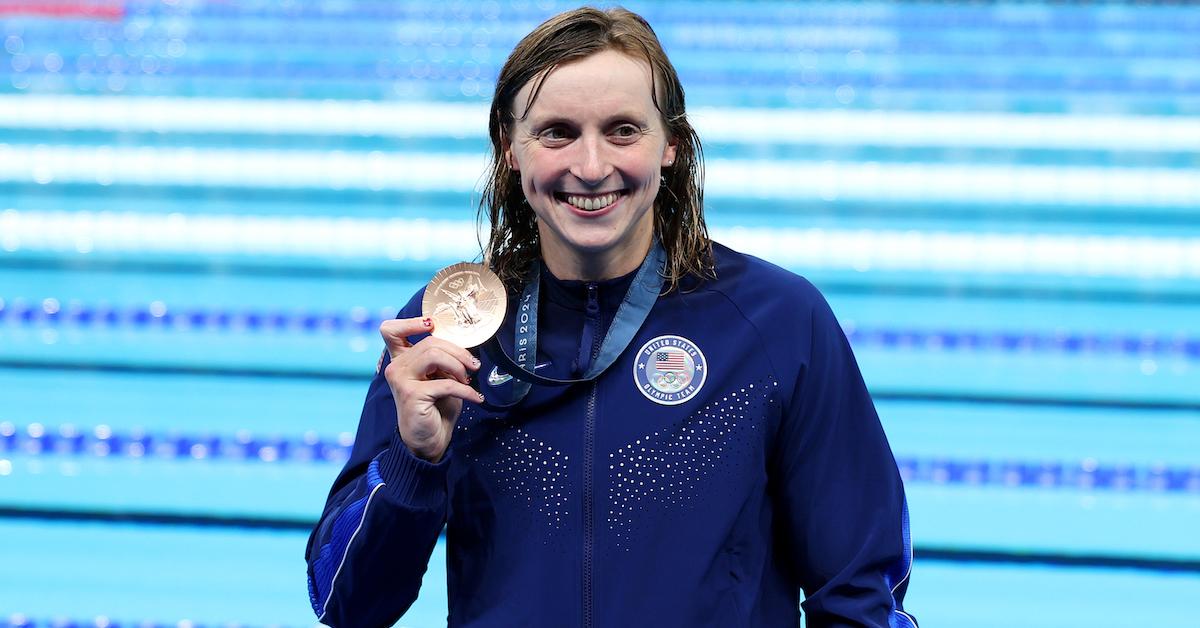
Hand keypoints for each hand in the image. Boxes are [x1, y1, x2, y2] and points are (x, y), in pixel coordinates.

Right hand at [379, 317, 482, 461]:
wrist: (429, 440)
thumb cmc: (437, 408)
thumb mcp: (441, 377)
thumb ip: (443, 359)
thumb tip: (462, 345)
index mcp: (401, 359)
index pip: (391, 330)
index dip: (411, 322)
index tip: (432, 325)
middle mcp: (396, 367)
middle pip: (429, 342)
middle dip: (458, 352)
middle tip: (473, 366)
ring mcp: (400, 379)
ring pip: (434, 355)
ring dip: (459, 366)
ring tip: (469, 379)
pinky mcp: (410, 394)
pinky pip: (446, 383)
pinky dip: (466, 390)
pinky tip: (476, 397)